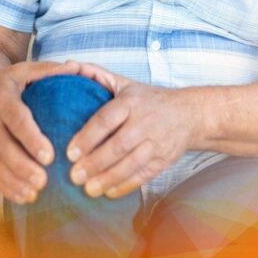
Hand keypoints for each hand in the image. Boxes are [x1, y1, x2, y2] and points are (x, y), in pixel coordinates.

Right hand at [0, 59, 83, 203]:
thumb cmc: (4, 81)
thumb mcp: (22, 70)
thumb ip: (47, 70)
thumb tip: (75, 67)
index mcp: (3, 100)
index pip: (16, 120)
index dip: (31, 138)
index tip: (49, 155)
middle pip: (4, 148)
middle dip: (22, 166)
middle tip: (43, 180)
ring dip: (14, 181)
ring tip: (34, 194)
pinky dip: (6, 187)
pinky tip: (24, 198)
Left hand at [65, 62, 195, 198]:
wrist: (189, 114)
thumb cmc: (148, 99)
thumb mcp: (124, 83)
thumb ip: (96, 75)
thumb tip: (69, 65)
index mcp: (131, 102)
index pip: (107, 119)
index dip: (88, 137)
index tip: (70, 152)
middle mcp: (145, 122)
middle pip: (119, 146)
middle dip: (95, 163)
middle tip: (74, 176)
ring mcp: (156, 142)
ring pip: (131, 164)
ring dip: (108, 178)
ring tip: (88, 189)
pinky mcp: (164, 160)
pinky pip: (144, 175)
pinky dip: (126, 186)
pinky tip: (108, 193)